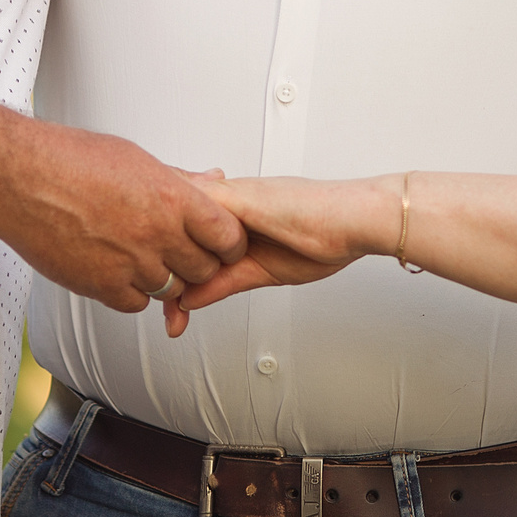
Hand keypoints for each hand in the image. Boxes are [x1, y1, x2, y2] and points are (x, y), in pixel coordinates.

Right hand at [0, 126, 248, 315]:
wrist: (21, 179)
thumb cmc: (70, 161)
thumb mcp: (137, 158)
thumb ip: (180, 179)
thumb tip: (213, 179)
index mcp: (172, 198)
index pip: (227, 236)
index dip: (228, 243)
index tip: (221, 243)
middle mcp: (156, 233)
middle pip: (204, 269)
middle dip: (198, 263)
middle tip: (182, 252)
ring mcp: (131, 263)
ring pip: (171, 289)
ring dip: (164, 278)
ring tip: (143, 255)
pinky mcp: (102, 286)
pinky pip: (137, 304)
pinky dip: (133, 293)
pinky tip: (119, 270)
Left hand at [162, 175, 393, 336]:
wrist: (356, 220)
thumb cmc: (325, 236)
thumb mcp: (261, 271)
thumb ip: (223, 282)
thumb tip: (189, 301)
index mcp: (232, 216)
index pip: (185, 233)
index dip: (168, 265)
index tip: (169, 306)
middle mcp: (226, 202)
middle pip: (171, 225)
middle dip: (161, 270)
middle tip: (166, 318)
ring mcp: (230, 197)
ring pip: (175, 216)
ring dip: (167, 261)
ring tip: (169, 311)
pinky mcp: (239, 199)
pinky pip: (196, 213)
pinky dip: (180, 242)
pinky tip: (176, 276)